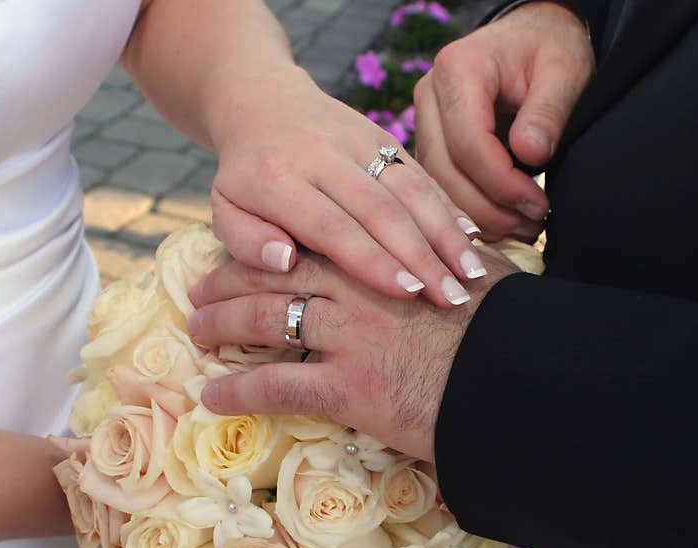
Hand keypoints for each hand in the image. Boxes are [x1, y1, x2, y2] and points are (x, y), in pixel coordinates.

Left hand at [188, 247, 518, 460]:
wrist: (519, 386)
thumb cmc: (506, 333)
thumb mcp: (480, 276)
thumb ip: (450, 252)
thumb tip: (448, 237)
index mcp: (385, 255)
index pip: (313, 240)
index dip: (273, 248)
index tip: (248, 254)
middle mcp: (359, 288)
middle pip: (278, 273)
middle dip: (232, 280)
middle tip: (202, 288)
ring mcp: (350, 336)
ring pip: (267, 320)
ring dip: (224, 326)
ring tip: (197, 332)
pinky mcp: (348, 388)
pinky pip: (278, 387)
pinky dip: (240, 393)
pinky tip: (213, 397)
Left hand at [208, 64, 488, 308]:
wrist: (262, 99)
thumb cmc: (244, 175)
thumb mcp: (225, 209)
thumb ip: (247, 240)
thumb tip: (284, 262)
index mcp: (278, 179)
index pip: (332, 226)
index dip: (372, 261)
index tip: (407, 293)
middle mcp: (323, 155)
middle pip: (381, 210)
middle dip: (422, 255)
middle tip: (452, 298)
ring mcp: (358, 140)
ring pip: (409, 189)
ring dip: (445, 232)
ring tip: (472, 274)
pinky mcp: (382, 135)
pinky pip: (420, 172)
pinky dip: (448, 206)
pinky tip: (472, 238)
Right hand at [414, 1, 594, 240]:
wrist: (531, 38)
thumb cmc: (549, 49)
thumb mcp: (565, 70)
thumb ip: (549, 112)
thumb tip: (531, 154)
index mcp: (458, 68)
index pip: (468, 143)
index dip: (502, 183)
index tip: (537, 204)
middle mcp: (429, 95)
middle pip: (445, 170)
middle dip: (489, 209)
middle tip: (533, 226)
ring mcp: (425, 121)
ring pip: (438, 185)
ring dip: (479, 217)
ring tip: (523, 228)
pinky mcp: (431, 143)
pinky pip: (442, 186)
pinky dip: (471, 210)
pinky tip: (504, 221)